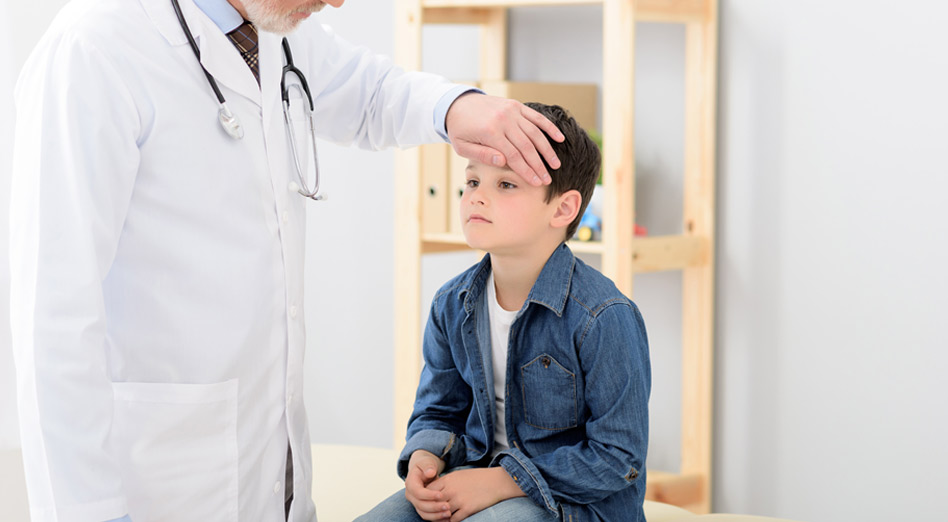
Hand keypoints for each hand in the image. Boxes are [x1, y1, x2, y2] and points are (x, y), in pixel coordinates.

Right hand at [405, 450, 450, 520]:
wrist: (424, 470)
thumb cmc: (426, 465)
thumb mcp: (427, 462)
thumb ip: (428, 466)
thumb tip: (430, 472)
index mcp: (410, 483)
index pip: (417, 492)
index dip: (428, 495)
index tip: (441, 495)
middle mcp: (411, 494)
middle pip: (420, 505)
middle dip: (434, 507)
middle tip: (448, 506)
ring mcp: (415, 502)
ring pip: (423, 513)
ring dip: (436, 515)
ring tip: (449, 514)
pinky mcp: (421, 507)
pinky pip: (427, 516)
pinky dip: (436, 518)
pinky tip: (447, 518)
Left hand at [428, 467, 524, 521]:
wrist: (496, 482)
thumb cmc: (477, 478)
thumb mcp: (458, 476)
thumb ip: (446, 483)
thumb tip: (433, 491)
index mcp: (447, 480)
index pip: (428, 491)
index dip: (427, 499)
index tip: (429, 503)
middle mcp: (451, 490)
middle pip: (432, 504)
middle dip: (432, 510)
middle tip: (434, 514)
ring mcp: (459, 500)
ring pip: (442, 514)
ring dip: (442, 518)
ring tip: (443, 519)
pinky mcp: (467, 509)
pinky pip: (453, 520)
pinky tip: (454, 520)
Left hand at [446, 93, 564, 186]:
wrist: (457, 103)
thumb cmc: (460, 129)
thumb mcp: (462, 147)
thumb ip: (482, 155)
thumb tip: (503, 162)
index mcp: (490, 132)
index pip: (514, 157)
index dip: (527, 171)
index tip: (537, 183)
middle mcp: (504, 120)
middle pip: (527, 147)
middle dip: (539, 165)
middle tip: (548, 180)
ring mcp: (511, 111)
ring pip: (535, 132)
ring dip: (547, 149)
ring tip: (556, 164)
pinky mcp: (516, 105)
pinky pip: (536, 117)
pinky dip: (549, 127)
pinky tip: (560, 138)